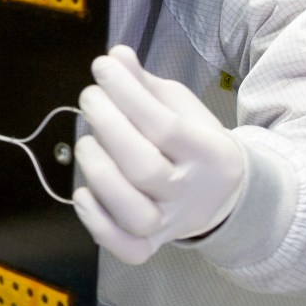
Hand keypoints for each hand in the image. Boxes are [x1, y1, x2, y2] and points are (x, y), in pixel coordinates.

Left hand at [74, 45, 248, 264]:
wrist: (221, 196)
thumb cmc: (192, 143)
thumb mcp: (181, 107)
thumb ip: (146, 86)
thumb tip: (116, 55)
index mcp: (211, 153)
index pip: (165, 126)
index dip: (128, 95)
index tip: (103, 67)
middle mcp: (192, 193)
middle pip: (145, 170)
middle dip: (108, 128)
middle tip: (89, 98)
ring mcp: (171, 224)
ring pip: (134, 213)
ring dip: (99, 173)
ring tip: (87, 142)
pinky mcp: (151, 246)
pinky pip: (127, 250)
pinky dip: (98, 225)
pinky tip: (84, 194)